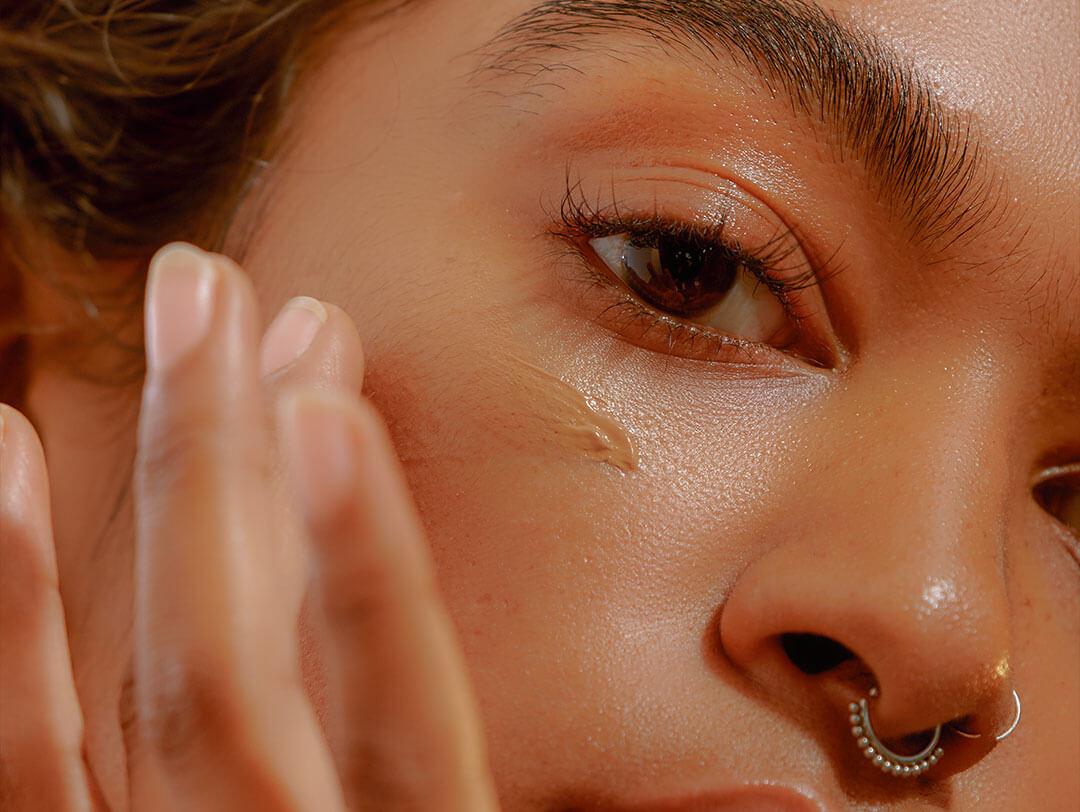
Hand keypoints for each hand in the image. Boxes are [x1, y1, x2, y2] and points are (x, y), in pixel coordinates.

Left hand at [0, 243, 498, 809]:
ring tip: (167, 321)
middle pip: (231, 677)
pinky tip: (8, 463)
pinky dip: (17, 610)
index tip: (329, 415)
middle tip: (212, 290)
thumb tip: (669, 748)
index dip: (366, 571)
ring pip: (148, 690)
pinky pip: (25, 766)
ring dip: (157, 491)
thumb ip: (512, 790)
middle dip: (220, 468)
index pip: (401, 721)